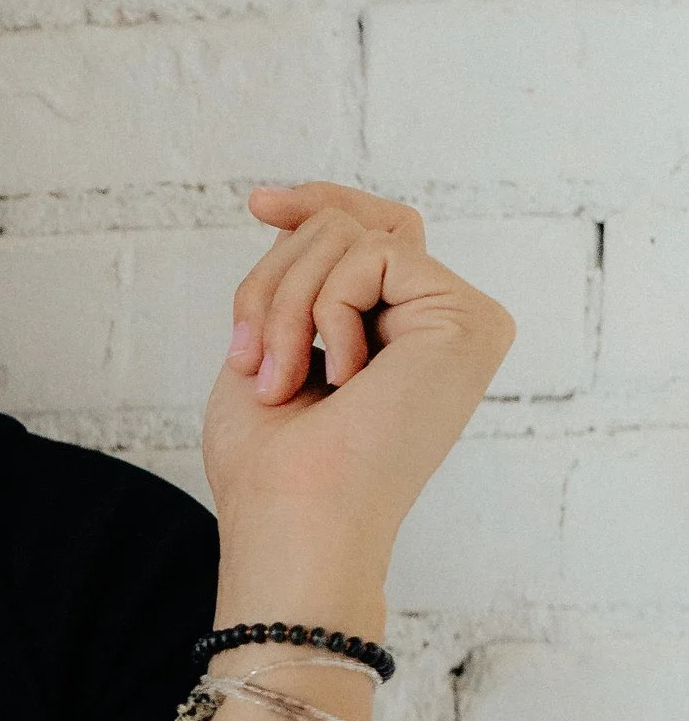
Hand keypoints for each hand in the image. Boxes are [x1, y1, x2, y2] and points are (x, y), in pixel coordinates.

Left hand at [203, 185, 516, 576]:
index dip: (316, 201)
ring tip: (282, 380)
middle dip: (274, 279)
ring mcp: (461, 321)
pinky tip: (339, 377)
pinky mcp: (470, 320)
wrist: (291, 519)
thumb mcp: (272, 343)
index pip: (370, 230)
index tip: (258, 203)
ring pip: (354, 231)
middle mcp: (440, 324)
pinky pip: (374, 254)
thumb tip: (310, 206)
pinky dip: (327, 308)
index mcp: (400, 334)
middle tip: (250, 359)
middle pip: (351, 223)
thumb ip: (303, 276)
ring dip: (287, 304)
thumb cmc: (270, 463)